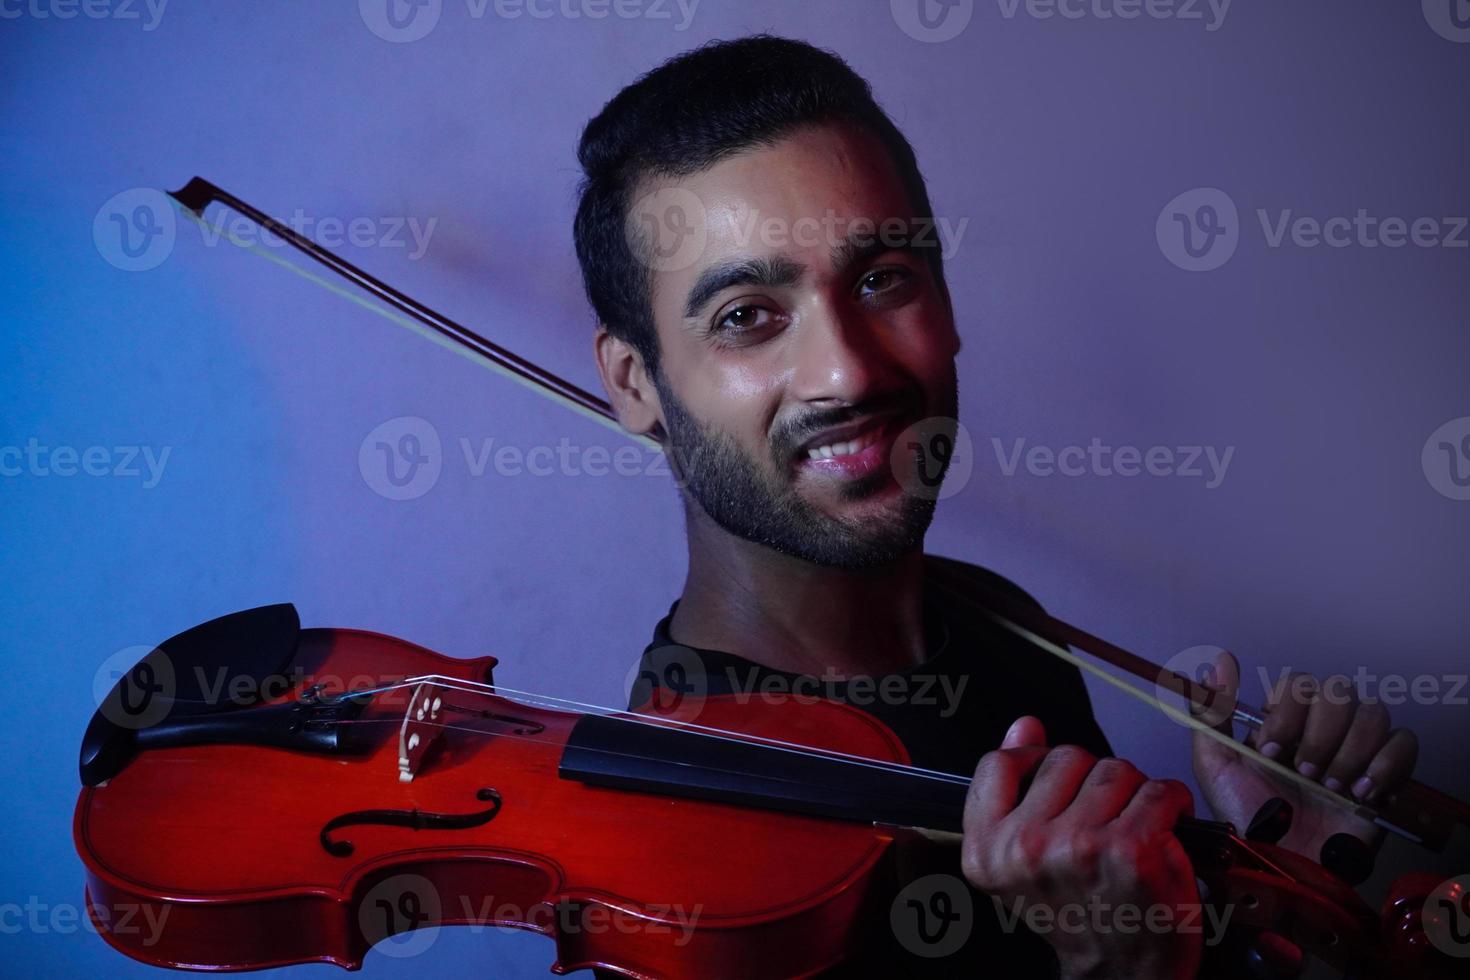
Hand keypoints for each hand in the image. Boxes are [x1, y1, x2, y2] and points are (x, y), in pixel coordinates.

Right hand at [961, 716, 1199, 979]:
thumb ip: (1014, 787)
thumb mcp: (1024, 857)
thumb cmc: (1079, 915)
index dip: (1032, 760)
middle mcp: (1026, 847)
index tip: (1054, 780)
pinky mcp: (1132, 848)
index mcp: (987, 849)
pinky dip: (1171, 804)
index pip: (998, 763)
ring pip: (1115, 769)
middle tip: (1098, 820)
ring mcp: (1080, 845)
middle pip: (1065, 757)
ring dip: (1132, 792)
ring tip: (1130, 828)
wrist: (1123, 974)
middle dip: (1090, 780)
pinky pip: (1158, 790)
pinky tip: (1164, 829)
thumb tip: (1023, 726)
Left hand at [1191, 651, 1418, 859]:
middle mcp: (1322, 728)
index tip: (1271, 750)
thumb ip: (1213, 714)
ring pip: (1372, 712)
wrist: (1287, 865)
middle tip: (1303, 774)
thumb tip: (1221, 661)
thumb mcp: (1216, 766)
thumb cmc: (1248, 817)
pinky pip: (1404, 742)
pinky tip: (1362, 793)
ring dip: (1349, 753)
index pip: (1298, 683)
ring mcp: (1357, 748)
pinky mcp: (1388, 773)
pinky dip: (1385, 765)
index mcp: (1284, 720)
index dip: (1287, 712)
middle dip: (1318, 735)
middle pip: (1338, 691)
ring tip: (1329, 789)